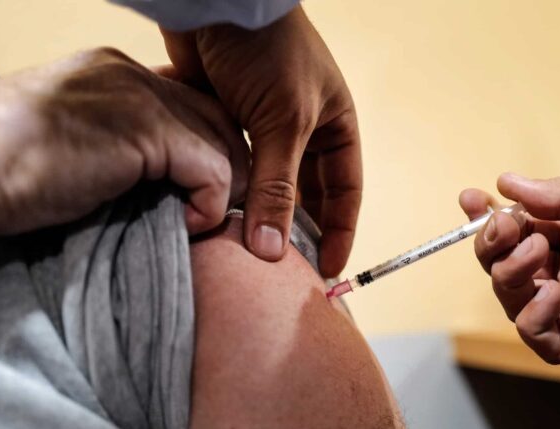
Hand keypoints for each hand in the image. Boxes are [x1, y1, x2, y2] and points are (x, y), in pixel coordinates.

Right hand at [0, 47, 248, 235]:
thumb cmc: (8, 172)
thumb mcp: (78, 147)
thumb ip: (123, 150)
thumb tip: (166, 183)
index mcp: (117, 75)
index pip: (194, 107)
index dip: (211, 152)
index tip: (203, 193)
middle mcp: (133, 75)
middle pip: (219, 120)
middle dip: (230, 170)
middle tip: (213, 211)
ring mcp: (139, 98)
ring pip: (224, 144)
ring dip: (223, 192)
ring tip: (198, 221)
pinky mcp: (144, 132)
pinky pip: (212, 171)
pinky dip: (210, 205)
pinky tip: (188, 224)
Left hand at [161, 5, 361, 276]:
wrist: (218, 1)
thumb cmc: (269, 51)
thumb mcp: (285, 123)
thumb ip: (278, 189)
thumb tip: (273, 251)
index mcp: (335, 125)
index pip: (344, 192)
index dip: (340, 232)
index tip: (329, 271)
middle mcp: (302, 129)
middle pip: (304, 194)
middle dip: (296, 230)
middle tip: (285, 270)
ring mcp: (261, 126)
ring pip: (264, 184)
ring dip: (256, 213)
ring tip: (246, 253)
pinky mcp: (225, 121)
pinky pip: (231, 166)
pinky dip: (225, 189)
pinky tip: (215, 216)